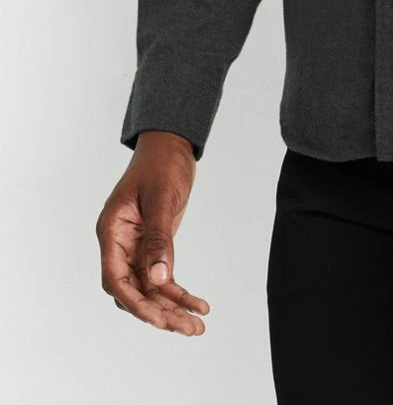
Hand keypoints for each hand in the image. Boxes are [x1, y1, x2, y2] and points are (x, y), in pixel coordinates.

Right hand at [96, 130, 209, 335]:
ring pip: (149, 289)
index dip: (134, 302)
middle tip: (187, 329)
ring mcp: (135, 247)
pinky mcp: (153, 246)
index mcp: (112, 231)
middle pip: (133, 291)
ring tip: (197, 327)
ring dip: (171, 309)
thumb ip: (159, 238)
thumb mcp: (162, 199)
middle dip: (158, 313)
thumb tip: (159, 279)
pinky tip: (199, 306)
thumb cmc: (161, 164)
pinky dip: (179, 293)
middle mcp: (119, 244)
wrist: (170, 145)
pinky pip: (163, 277)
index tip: (157, 319)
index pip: (115, 278)